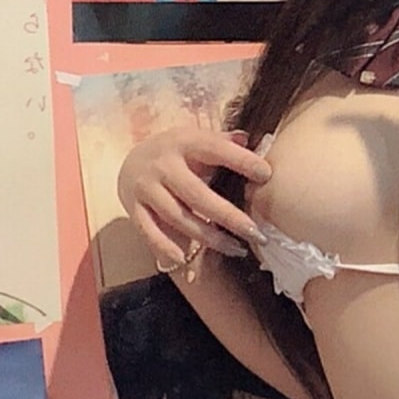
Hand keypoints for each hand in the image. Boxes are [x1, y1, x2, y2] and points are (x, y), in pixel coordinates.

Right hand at [118, 125, 270, 268]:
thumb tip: (251, 139)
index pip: (215, 149)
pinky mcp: (133, 207)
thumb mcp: (197, 140)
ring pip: (179, 218)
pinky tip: (186, 259)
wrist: (131, 161)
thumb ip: (223, 142)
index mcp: (184, 141)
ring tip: (238, 249)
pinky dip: (166, 247)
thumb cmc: (177, 153)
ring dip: (209, 238)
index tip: (266, 175)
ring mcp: (146, 187)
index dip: (240, 161)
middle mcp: (163, 164)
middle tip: (257, 234)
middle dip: (230, 217)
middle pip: (198, 195)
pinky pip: (149, 232)